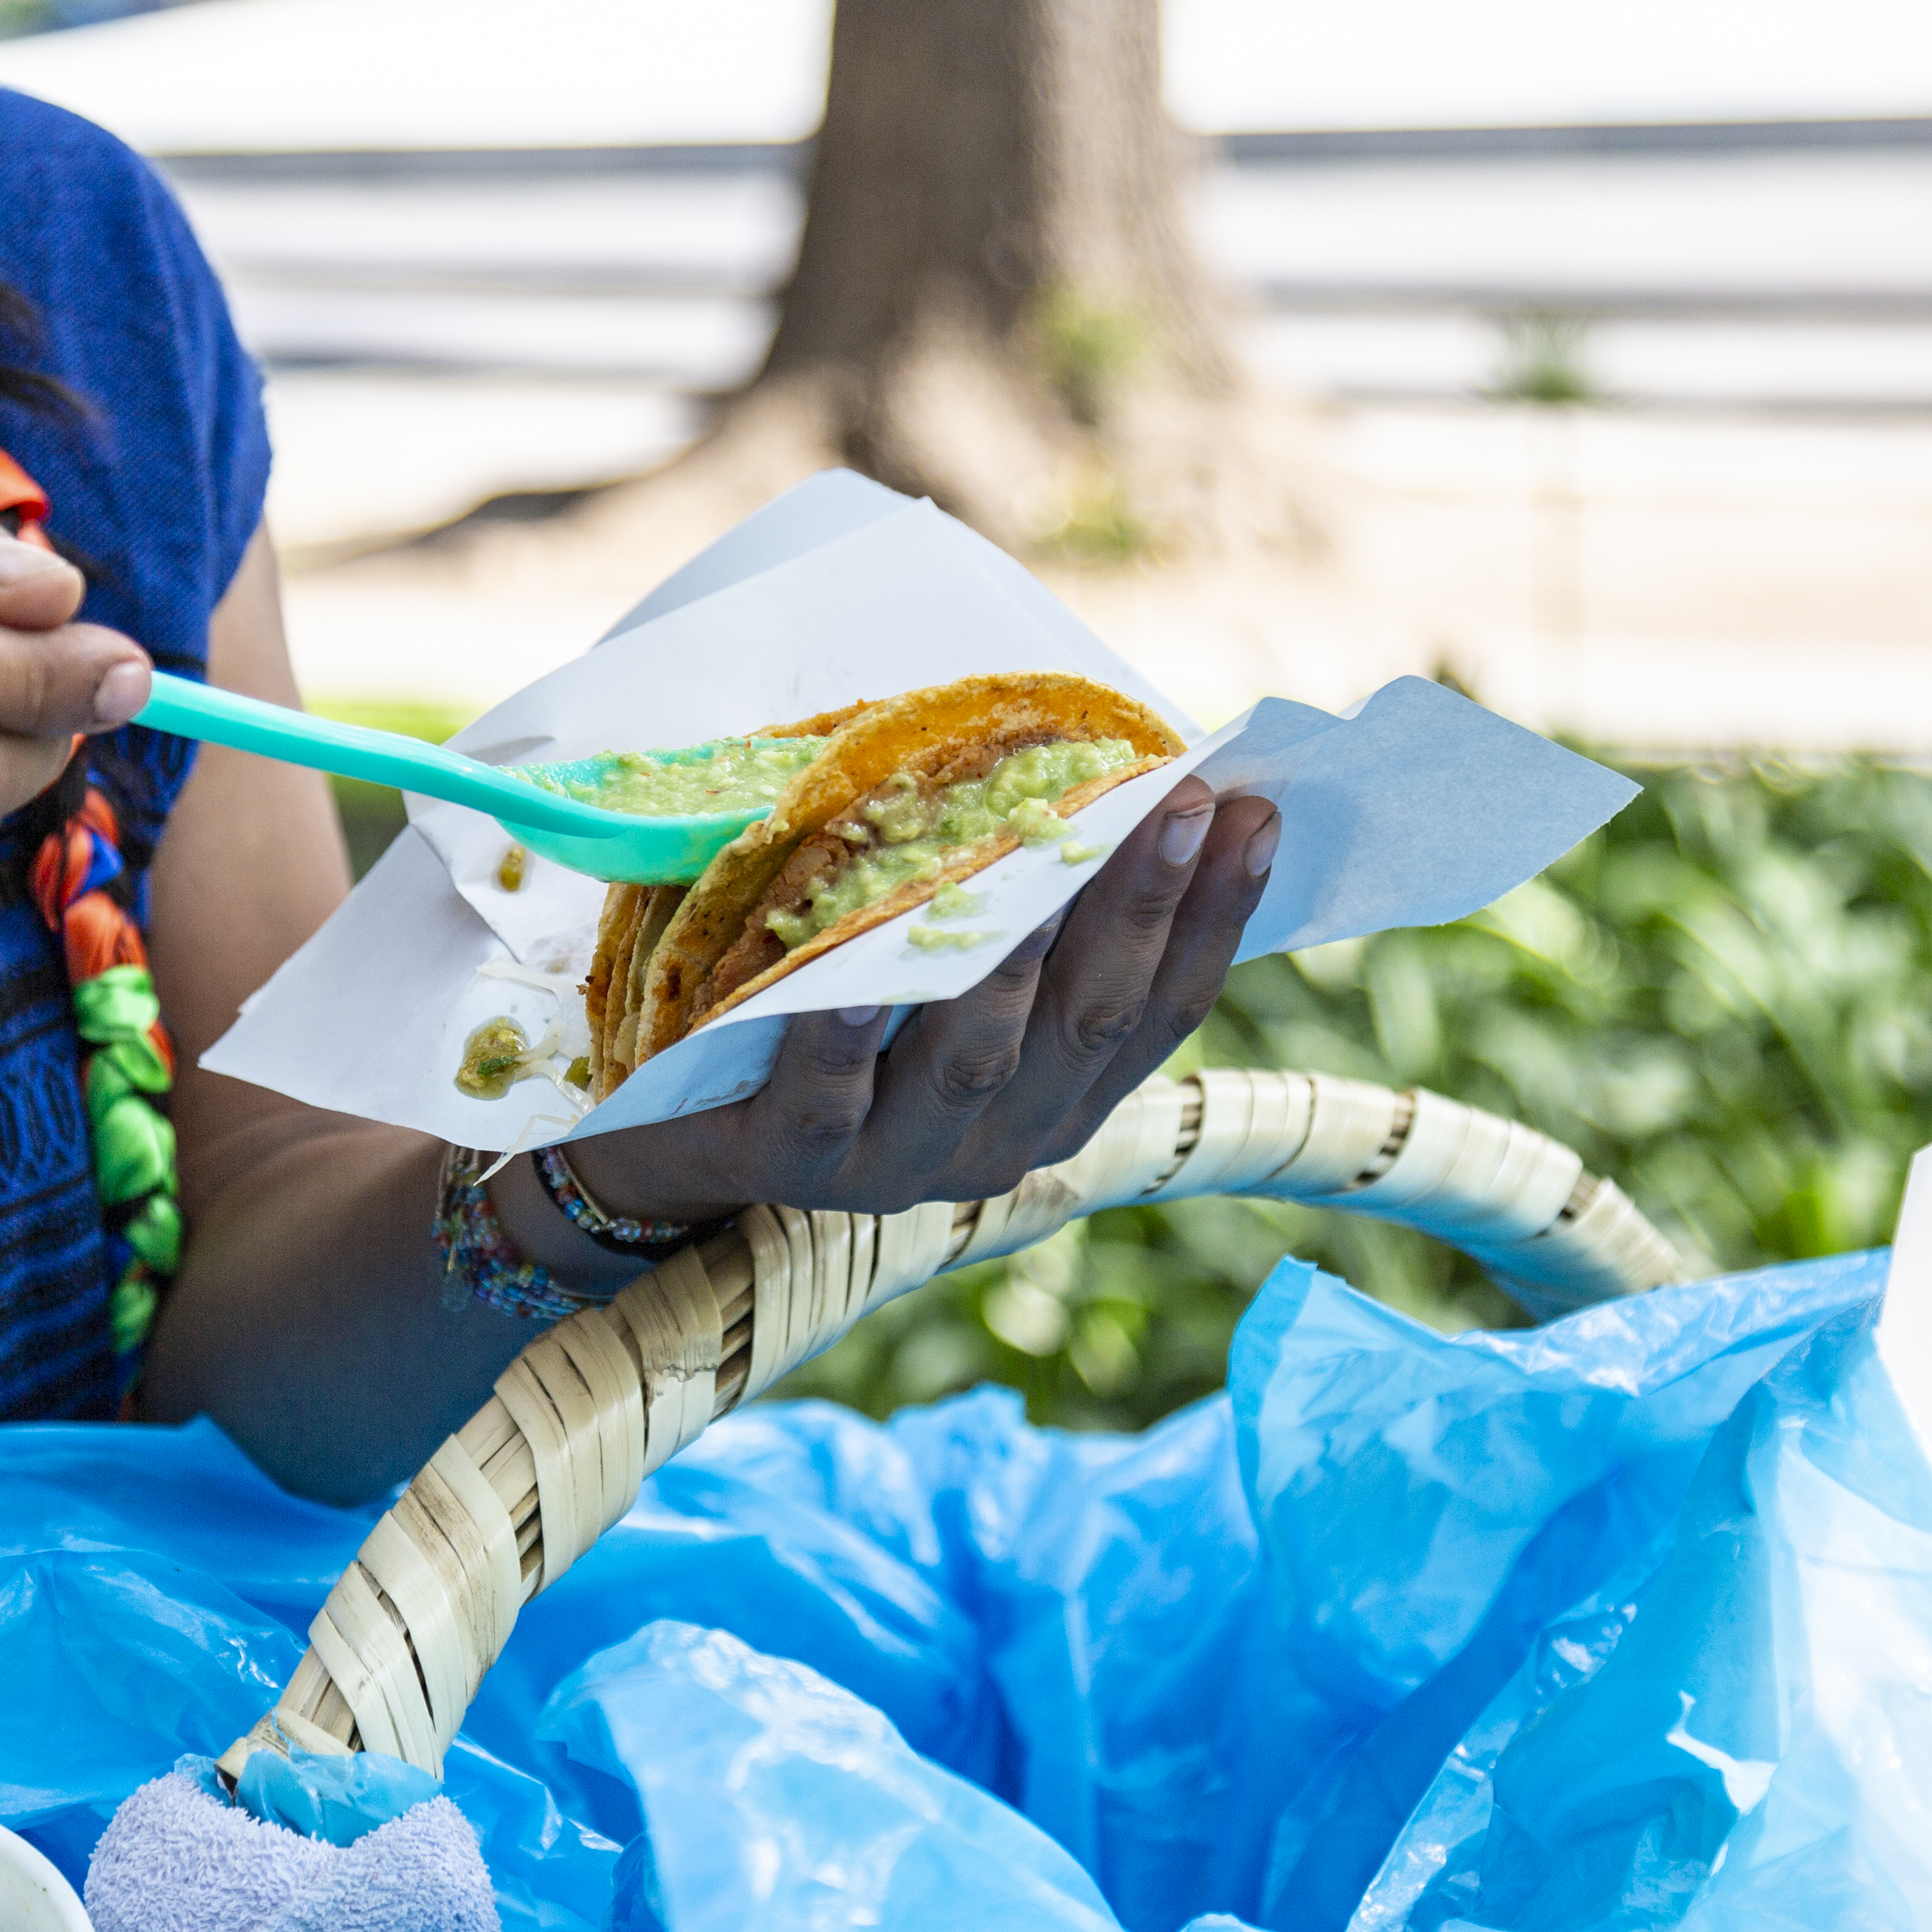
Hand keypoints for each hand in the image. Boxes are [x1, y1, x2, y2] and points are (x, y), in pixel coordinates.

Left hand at [553, 779, 1279, 1239]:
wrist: (675, 1134)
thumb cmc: (829, 1005)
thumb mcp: (938, 959)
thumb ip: (1021, 901)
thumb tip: (1112, 766)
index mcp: (1057, 1095)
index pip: (1160, 1007)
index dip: (1217, 916)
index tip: (1256, 811)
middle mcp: (999, 1142)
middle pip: (1088, 1024)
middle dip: (1142, 910)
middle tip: (1185, 803)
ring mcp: (897, 1163)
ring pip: (976, 1061)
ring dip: (1016, 964)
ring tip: (1043, 874)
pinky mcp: (791, 1165)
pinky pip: (827, 1099)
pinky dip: (843, 1039)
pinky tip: (846, 990)